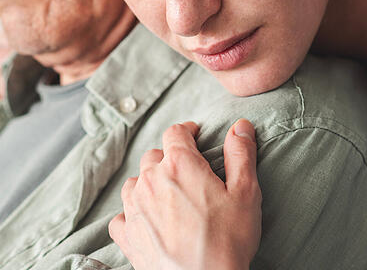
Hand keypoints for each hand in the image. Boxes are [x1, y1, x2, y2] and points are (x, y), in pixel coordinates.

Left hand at [108, 119, 261, 269]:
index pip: (176, 133)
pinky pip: (120, 216)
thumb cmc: (227, 240)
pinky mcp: (127, 235)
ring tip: (166, 195)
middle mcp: (150, 180)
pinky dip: (131, 215)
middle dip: (170, 159)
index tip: (195, 135)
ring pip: (135, 183)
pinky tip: (144, 221)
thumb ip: (241, 155)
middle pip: (154, 156)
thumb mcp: (245, 193)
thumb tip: (240, 126)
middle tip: (187, 173)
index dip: (187, 131)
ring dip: (148, 184)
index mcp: (179, 164)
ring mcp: (134, 207)